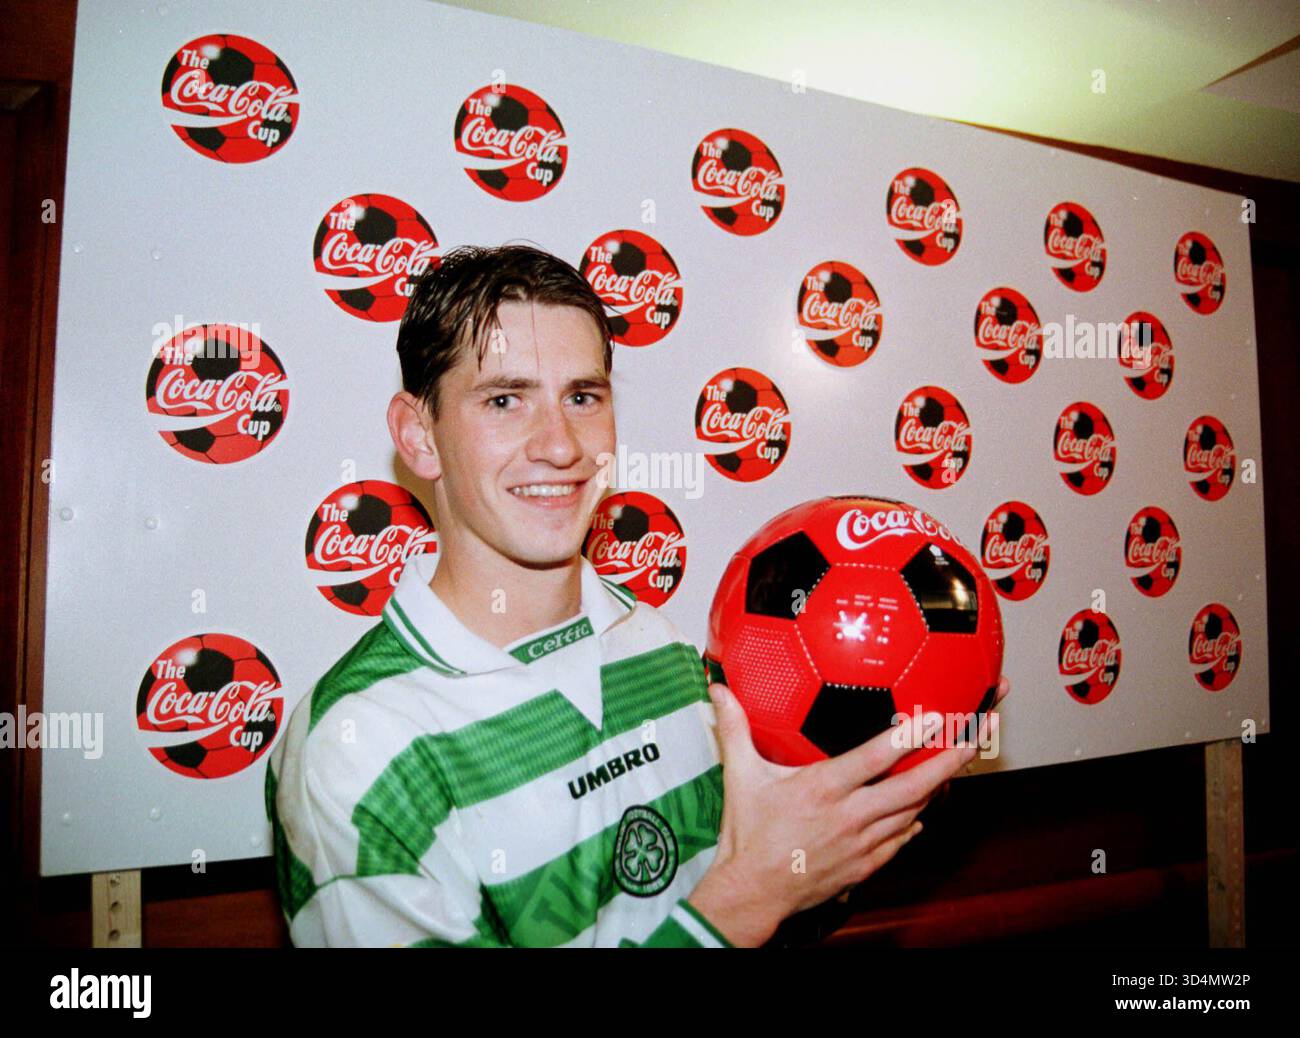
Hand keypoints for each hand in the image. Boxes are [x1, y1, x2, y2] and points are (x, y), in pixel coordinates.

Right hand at [689, 675, 1007, 946]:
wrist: (752, 893)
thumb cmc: (747, 834)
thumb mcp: (739, 776)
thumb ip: (734, 729)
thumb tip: (719, 690)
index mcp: (823, 789)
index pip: (875, 758)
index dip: (910, 737)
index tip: (937, 715)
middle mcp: (850, 815)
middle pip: (913, 787)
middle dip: (950, 760)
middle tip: (975, 737)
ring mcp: (862, 843)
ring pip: (914, 811)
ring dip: (938, 786)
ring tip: (958, 762)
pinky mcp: (865, 864)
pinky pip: (901, 838)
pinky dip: (916, 819)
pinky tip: (924, 807)